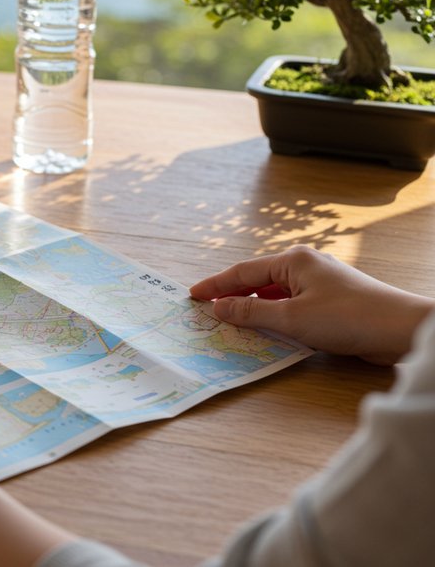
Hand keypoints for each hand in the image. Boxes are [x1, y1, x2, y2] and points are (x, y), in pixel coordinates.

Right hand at [190, 246, 434, 364]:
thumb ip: (251, 312)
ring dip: (255, 309)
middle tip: (207, 311)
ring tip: (231, 324)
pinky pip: (292, 306)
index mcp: (293, 260)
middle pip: (258, 281)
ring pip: (275, 295)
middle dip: (233, 296)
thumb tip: (218, 307)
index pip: (243, 272)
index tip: (192, 296)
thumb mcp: (291, 318)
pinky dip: (275, 317)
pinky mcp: (331, 301)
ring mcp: (320, 283)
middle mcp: (305, 266)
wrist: (401, 329)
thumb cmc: (348, 317)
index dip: (215, 286)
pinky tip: (267, 332)